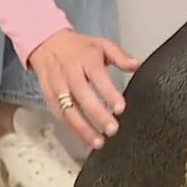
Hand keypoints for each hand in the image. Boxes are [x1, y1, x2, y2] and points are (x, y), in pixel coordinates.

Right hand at [27, 28, 140, 147]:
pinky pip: (60, 116)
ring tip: (99, 142)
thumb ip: (120, 56)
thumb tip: (139, 65)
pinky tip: (85, 139)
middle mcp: (70, 73)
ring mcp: (58, 87)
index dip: (109, 93)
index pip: (98, 76)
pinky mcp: (50, 97)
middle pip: (82, 96)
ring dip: (83, 128)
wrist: (47, 44)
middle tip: (112, 129)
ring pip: (69, 110)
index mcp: (86, 59)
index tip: (120, 108)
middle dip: (97, 114)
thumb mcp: (101, 45)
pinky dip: (72, 129)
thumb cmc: (79, 47)